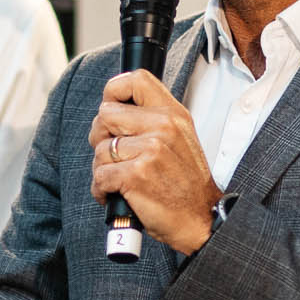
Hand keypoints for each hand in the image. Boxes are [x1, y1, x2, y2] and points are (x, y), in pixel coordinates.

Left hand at [89, 70, 222, 253]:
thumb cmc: (185, 185)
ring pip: (99, 149)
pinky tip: (117, 194)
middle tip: (116, 156)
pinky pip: (99, 175)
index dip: (113, 92)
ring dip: (103, 169)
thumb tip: (113, 109)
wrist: (200, 219)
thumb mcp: (179, 139)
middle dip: (101, 137)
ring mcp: (149, 150)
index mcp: (173, 114)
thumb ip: (152, 119)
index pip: (135, 79)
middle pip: (105, 114)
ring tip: (121, 180)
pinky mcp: (135, 175)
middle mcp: (163, 127)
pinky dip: (102, 190)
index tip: (112, 110)